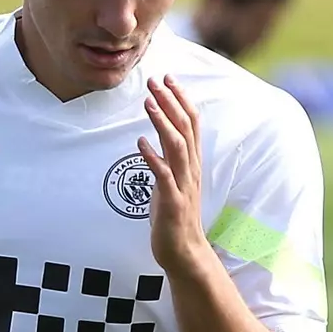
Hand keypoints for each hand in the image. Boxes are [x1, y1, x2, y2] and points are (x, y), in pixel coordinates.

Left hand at [139, 76, 209, 277]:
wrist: (184, 253)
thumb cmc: (174, 219)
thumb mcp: (171, 183)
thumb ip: (166, 162)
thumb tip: (152, 141)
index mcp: (192, 164)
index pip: (191, 123)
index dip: (181, 99)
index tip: (168, 78)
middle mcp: (191, 170)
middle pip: (185, 128)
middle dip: (171, 101)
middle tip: (156, 80)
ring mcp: (183, 185)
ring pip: (177, 146)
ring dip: (163, 122)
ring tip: (149, 102)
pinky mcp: (172, 202)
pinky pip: (163, 176)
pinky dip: (153, 158)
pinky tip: (140, 143)